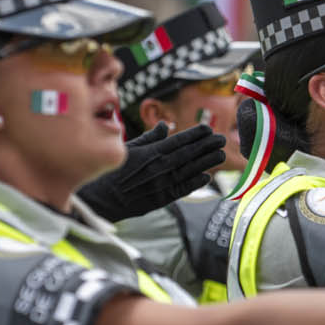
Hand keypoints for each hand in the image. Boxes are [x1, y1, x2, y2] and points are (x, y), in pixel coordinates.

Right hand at [77, 123, 225, 221]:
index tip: (208, 129)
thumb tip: (165, 125)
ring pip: (190, 170)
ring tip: (221, 154)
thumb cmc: (112, 170)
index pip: (179, 140)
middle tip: (222, 139)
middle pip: (189, 154)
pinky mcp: (162, 198)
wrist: (102, 198)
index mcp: (151, 152)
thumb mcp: (129, 149)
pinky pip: (183, 188)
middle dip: (207, 145)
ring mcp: (163, 183)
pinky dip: (196, 182)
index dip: (196, 134)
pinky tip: (207, 176)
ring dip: (207, 162)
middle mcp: (160, 166)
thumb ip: (149, 138)